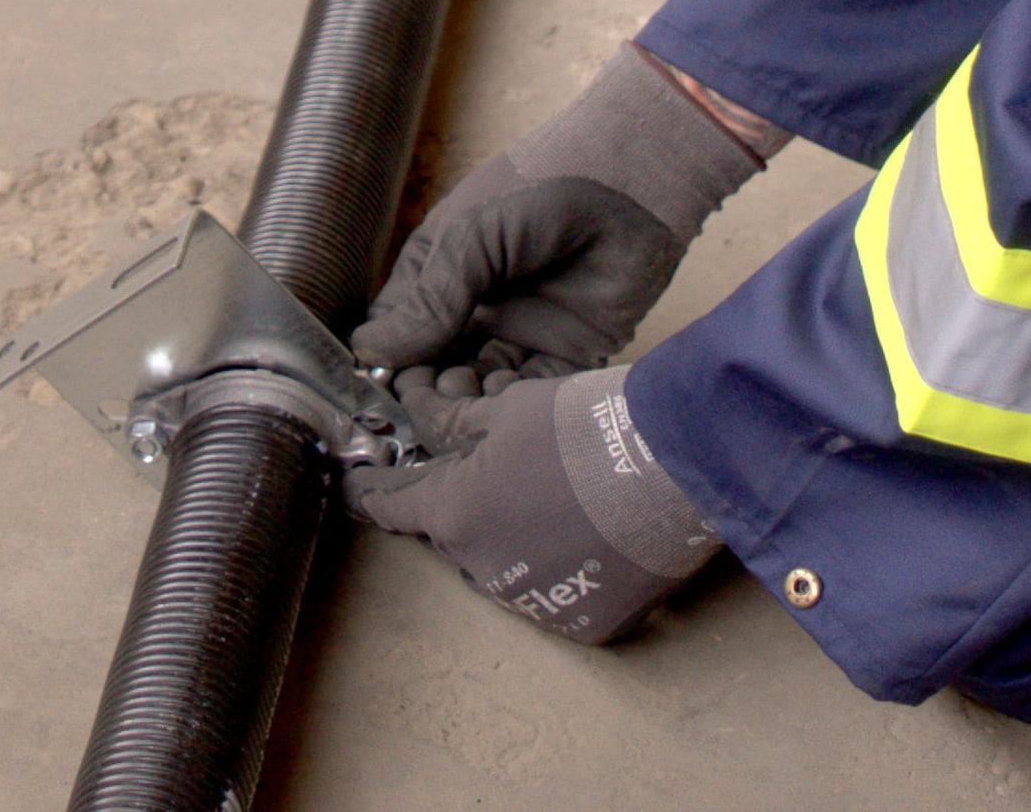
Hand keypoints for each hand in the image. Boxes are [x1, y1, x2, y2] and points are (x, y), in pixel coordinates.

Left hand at [342, 365, 725, 644]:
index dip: (369, 492)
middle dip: (467, 500)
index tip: (354, 489)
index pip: (390, 505)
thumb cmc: (591, 426)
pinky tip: (588, 529)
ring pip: (503, 563)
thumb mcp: (510, 408)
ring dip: (513, 532)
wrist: (676, 464)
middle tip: (504, 465)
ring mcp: (534, 601)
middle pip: (454, 532)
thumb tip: (431, 426)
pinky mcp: (584, 622)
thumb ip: (456, 425)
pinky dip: (560, 565)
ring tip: (558, 491)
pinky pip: (553, 592)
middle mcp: (484, 567)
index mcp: (455, 511)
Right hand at [350, 46, 781, 384]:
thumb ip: (431, 298)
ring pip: (481, 383)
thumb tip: (371, 354)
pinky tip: (501, 405)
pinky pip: (533, 390)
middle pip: (437, 365)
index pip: (398, 328)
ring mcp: (522, 330)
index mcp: (442, 270)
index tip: (377, 388)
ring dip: (468, 401)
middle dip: (427, 390)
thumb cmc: (543, 188)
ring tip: (462, 402)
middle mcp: (477, 306)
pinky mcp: (568, 352)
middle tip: (423, 405)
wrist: (633, 183)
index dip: (386, 359)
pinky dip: (514, 403)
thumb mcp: (473, 238)